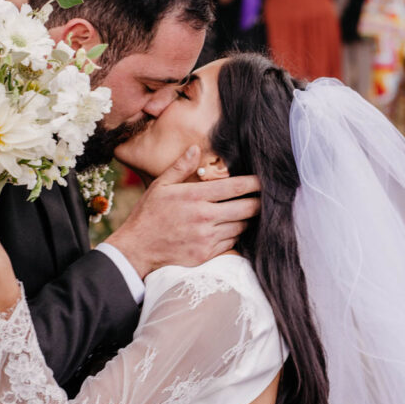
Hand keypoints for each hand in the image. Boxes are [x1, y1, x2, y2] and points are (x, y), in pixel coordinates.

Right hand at [105, 146, 260, 278]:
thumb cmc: (148, 215)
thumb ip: (180, 167)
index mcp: (194, 196)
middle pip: (246, 208)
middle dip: (260, 203)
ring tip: (250, 212)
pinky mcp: (206, 254)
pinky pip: (231, 242)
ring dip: (248, 219)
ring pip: (241, 226)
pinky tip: (232, 227)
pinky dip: (235, 234)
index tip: (265, 180)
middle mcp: (204, 217)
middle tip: (267, 198)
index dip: (254, 183)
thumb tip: (196, 149)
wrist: (137, 249)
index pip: (235, 187)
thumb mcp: (160, 186)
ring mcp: (206, 237)